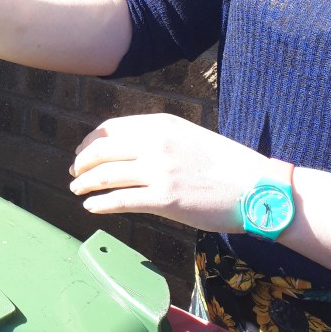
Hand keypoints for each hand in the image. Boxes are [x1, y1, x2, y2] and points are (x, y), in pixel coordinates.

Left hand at [69, 113, 270, 232]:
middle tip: (74, 173)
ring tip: (76, 190)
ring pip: (105, 175)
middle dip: (81, 163)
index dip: (90, 142)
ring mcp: (159, 171)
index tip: (80, 152)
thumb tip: (124, 149)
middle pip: (101, 151)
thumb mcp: (187, 136)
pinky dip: (100, 203)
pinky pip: (120, 200)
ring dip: (84, 183)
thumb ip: (156, 139)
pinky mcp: (164, 199)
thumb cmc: (224, 165)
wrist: (256, 188)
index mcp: (160, 125)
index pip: (110, 129)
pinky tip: (91, 207)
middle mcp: (155, 143)